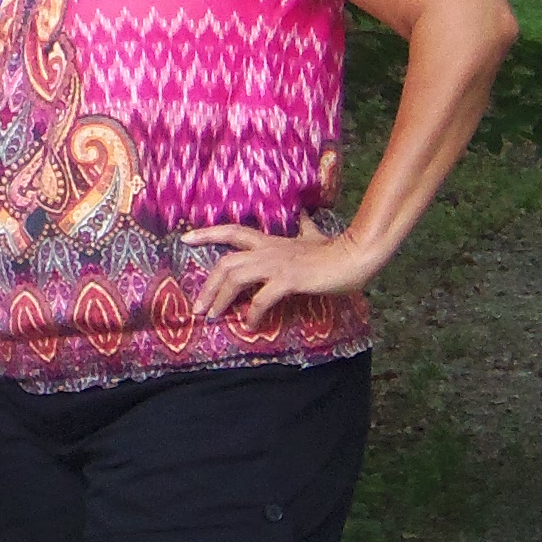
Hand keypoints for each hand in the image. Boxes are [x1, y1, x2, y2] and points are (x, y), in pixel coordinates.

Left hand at [184, 223, 383, 322]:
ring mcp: (277, 264)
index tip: (185, 238)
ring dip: (220, 299)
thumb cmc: (335, 250)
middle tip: (198, 307)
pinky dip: (253, 313)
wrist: (356, 256)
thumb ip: (304, 228)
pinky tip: (250, 325)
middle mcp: (268, 250)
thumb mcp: (314, 236)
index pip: (232, 231)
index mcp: (270, 241)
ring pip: (236, 278)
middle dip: (207, 285)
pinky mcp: (289, 279)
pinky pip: (262, 299)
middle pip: (225, 262)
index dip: (207, 233)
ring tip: (213, 317)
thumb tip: (304, 217)